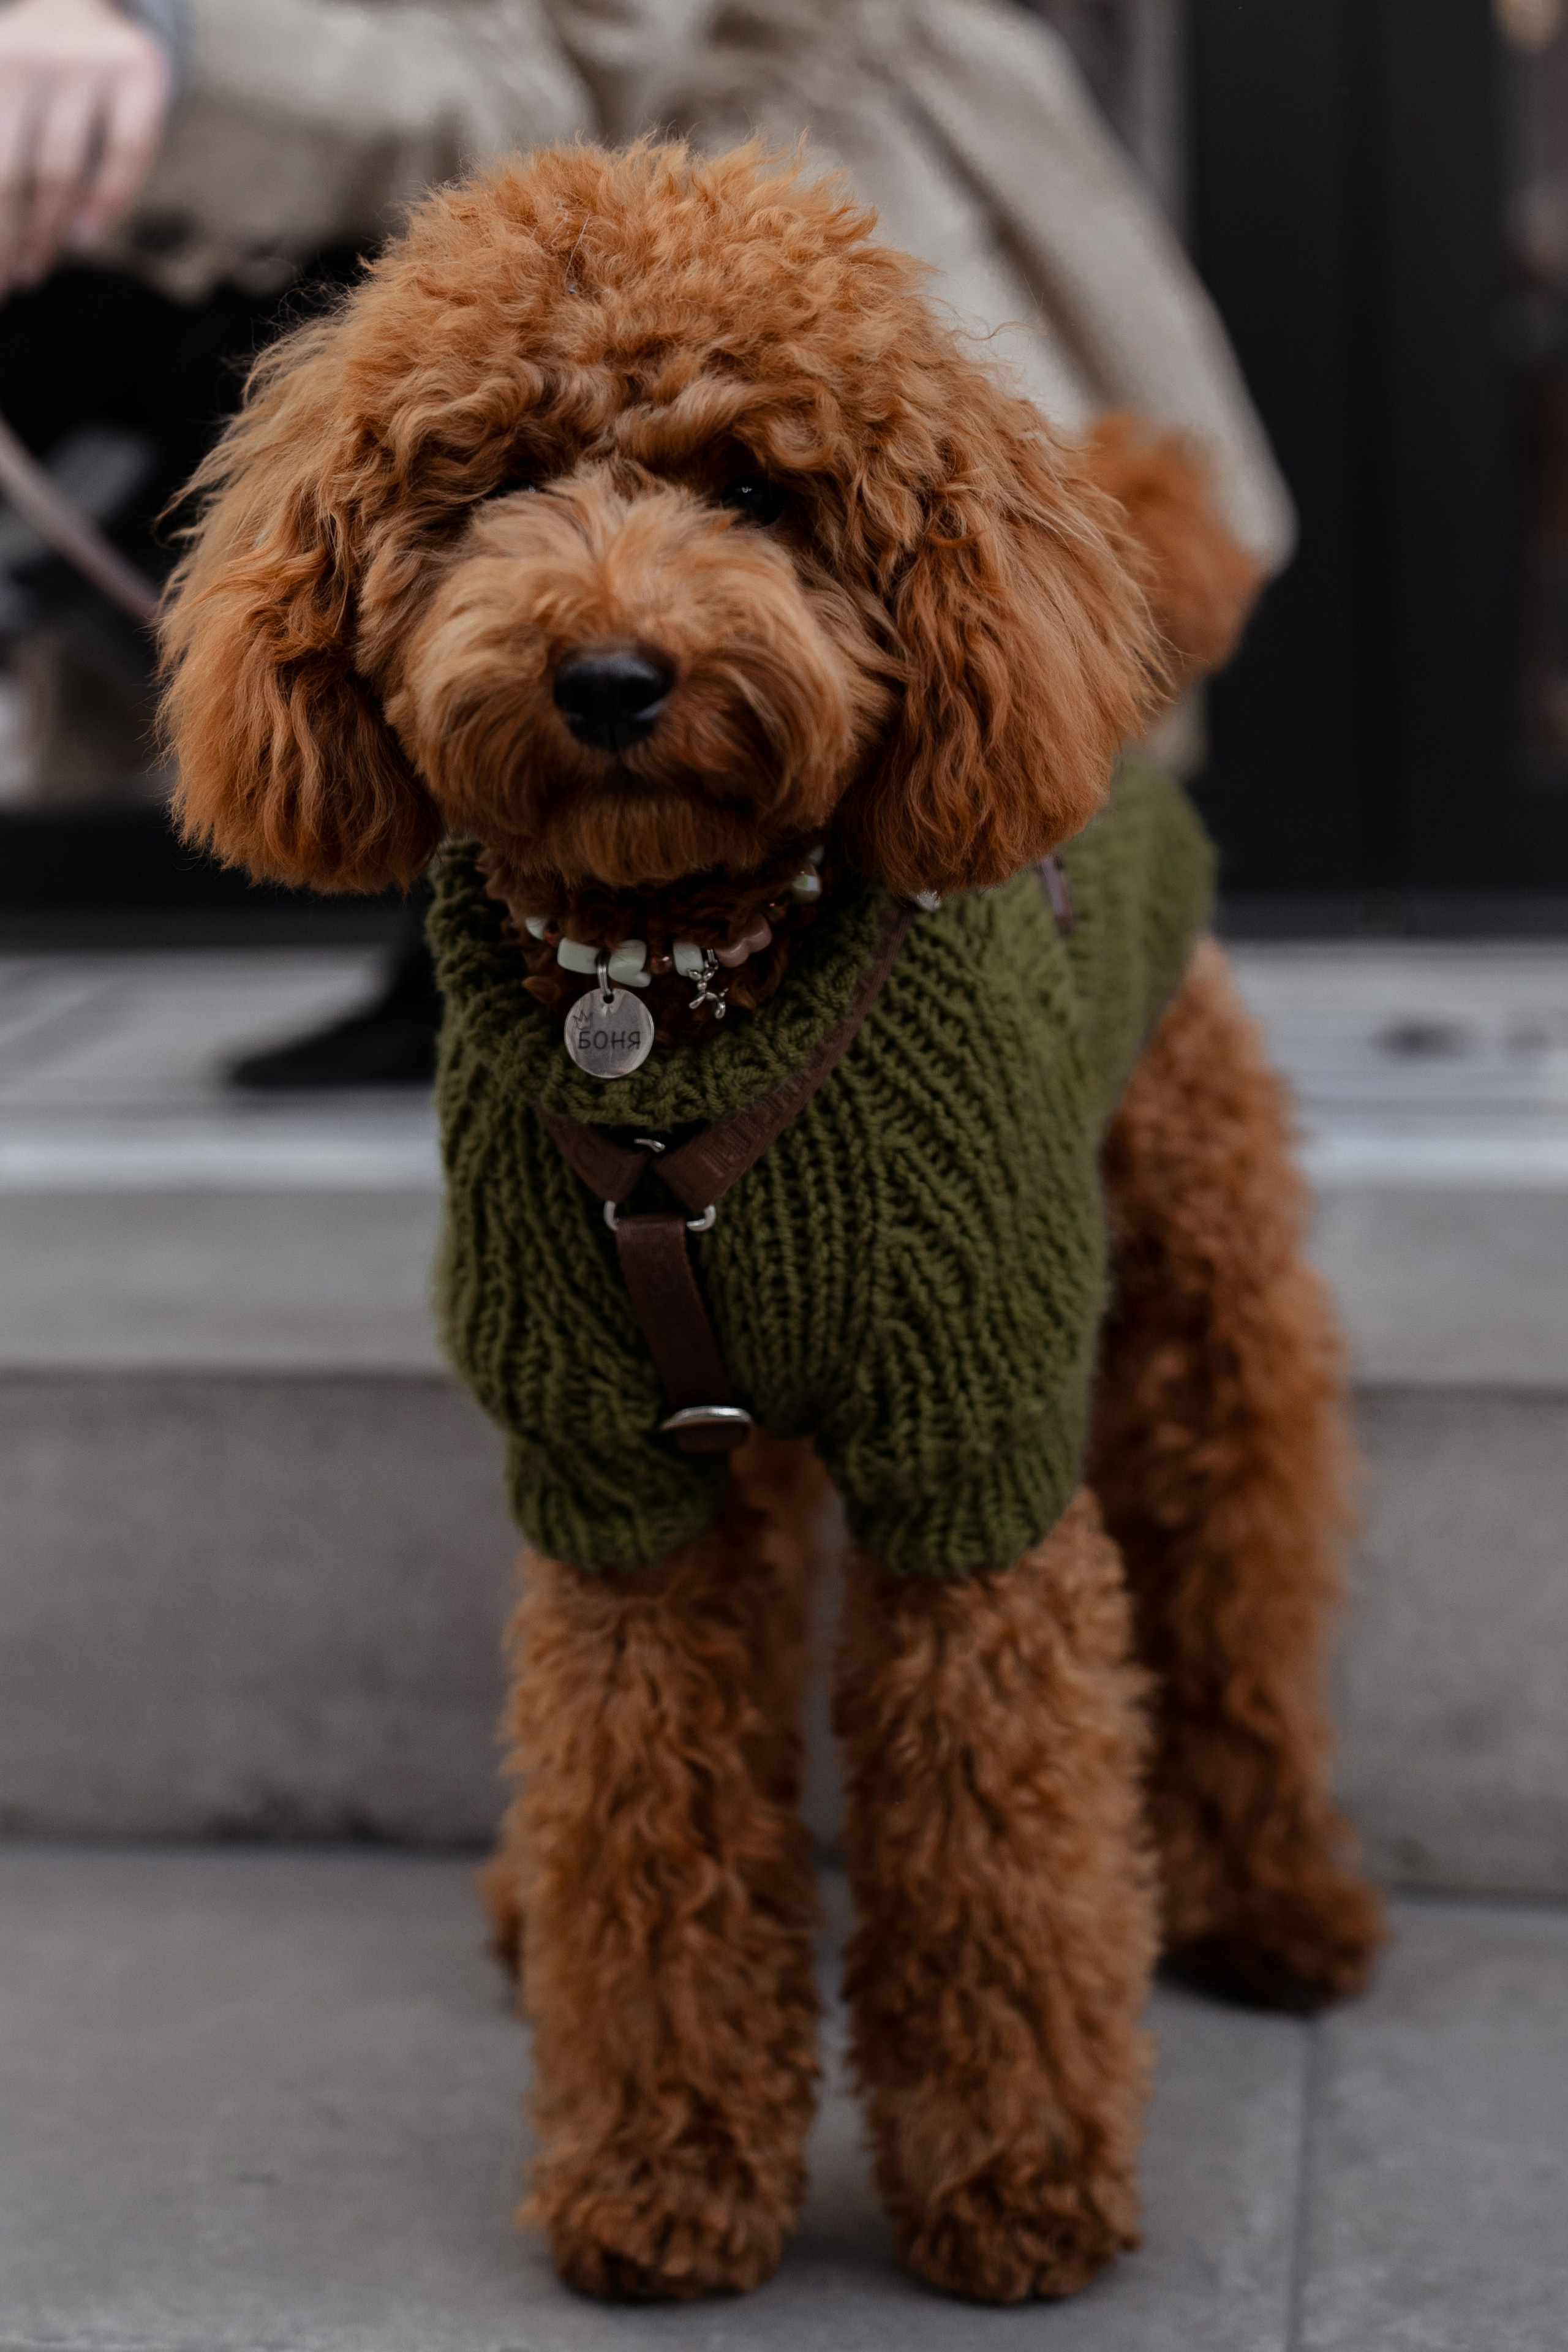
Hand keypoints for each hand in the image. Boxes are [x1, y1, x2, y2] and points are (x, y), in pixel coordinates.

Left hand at [0, 0, 170, 297]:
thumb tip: (1, 233)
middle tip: (9, 283)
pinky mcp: (136, 71)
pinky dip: (107, 200)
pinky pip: (125, 152)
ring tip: (36, 269)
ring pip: (59, 170)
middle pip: (10, 172)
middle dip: (7, 237)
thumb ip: (4, 151)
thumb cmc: (34, 74)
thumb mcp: (1, 97)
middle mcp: (25, 57)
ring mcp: (83, 62)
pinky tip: (83, 234)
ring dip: (46, 232)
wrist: (88, 6)